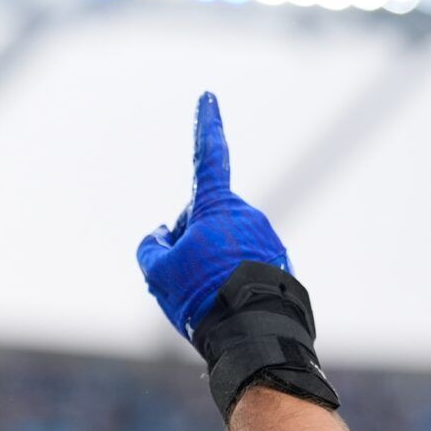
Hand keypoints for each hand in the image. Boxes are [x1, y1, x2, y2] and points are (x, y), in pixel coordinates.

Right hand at [136, 92, 289, 342]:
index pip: (209, 157)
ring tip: (205, 298)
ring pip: (224, 244)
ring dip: (209, 264)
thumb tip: (160, 236)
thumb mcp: (158, 273)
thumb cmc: (202, 297)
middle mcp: (247, 214)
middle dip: (190, 240)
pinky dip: (230, 280)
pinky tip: (225, 306)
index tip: (208, 97)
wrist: (253, 333)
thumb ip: (150, 247)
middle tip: (181, 278)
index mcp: (217, 207)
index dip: (206, 125)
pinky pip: (244, 264)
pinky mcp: (279, 262)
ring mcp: (266, 238)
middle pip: (205, 218)